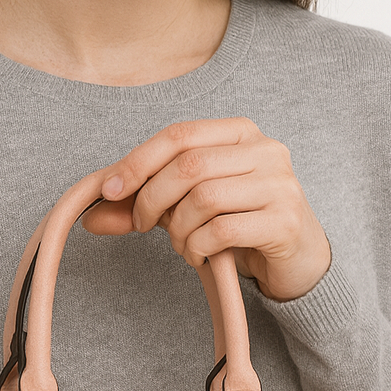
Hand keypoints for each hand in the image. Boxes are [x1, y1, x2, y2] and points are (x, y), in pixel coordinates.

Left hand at [83, 119, 330, 302]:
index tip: (109, 190)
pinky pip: (222, 230)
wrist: (299, 258)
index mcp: (240, 132)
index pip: (179, 135)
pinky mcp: (284, 221)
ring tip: (182, 245)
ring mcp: (279, 184)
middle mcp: (265, 150)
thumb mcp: (191, 206)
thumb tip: (91, 216)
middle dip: (152, 199)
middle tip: (143, 225)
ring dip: (179, 230)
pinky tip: (201, 256)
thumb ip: (146, 205)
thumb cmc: (241, 222)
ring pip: (203, 199)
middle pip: (188, 166)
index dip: (138, 161)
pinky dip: (198, 247)